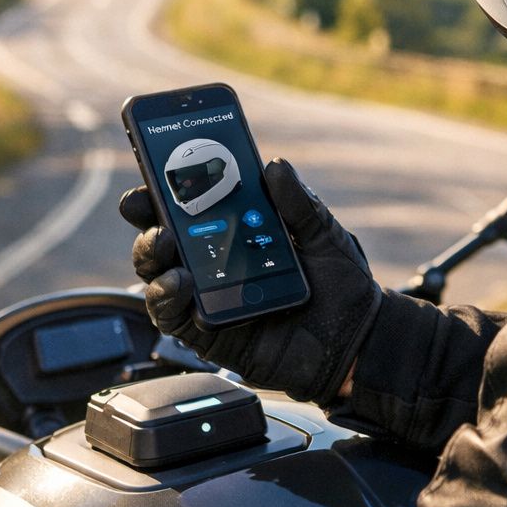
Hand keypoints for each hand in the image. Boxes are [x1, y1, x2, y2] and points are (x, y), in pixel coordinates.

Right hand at [119, 158, 380, 404]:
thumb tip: (275, 165)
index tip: (151, 176)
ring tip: (163, 244)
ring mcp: (210, 301)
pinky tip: (179, 283)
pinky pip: (173, 319)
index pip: (193, 211)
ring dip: (152, 259)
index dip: (165, 192)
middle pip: (165, 242)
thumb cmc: (342, 285)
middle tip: (146, 208)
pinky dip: (166, 299)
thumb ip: (298, 204)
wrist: (360, 340)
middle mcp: (216, 267)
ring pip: (160, 278)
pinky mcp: (210, 335)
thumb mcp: (323, 235)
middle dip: (148, 222)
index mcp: (240, 236)